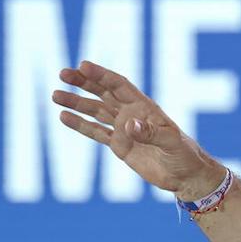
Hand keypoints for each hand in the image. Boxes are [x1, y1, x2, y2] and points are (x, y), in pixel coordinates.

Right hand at [52, 60, 226, 199]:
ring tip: (55, 94)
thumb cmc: (184, 154)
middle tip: (63, 73)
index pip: (119, 86)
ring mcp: (124, 129)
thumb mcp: (171, 142)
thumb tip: (129, 125)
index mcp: (145, 107)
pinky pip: (96, 132)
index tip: (83, 66)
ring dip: (76, 102)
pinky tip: (63, 116)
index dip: (102, 75)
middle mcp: (131, 113)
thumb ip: (150, 133)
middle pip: (103, 93)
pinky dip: (80, 125)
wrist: (185, 175)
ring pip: (96, 111)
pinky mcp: (119, 146)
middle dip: (83, 82)